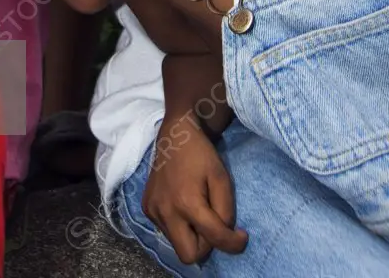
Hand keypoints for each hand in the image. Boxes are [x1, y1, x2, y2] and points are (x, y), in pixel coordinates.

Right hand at [143, 122, 247, 263]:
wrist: (174, 134)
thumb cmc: (201, 154)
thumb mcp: (222, 178)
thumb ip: (225, 210)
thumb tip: (225, 233)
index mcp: (186, 202)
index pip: (214, 239)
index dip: (234, 243)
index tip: (242, 236)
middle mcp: (166, 211)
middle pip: (188, 255)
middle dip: (206, 246)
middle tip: (214, 227)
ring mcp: (153, 210)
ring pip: (177, 244)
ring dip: (192, 236)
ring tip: (198, 211)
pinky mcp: (147, 208)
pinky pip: (166, 231)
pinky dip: (179, 226)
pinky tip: (183, 205)